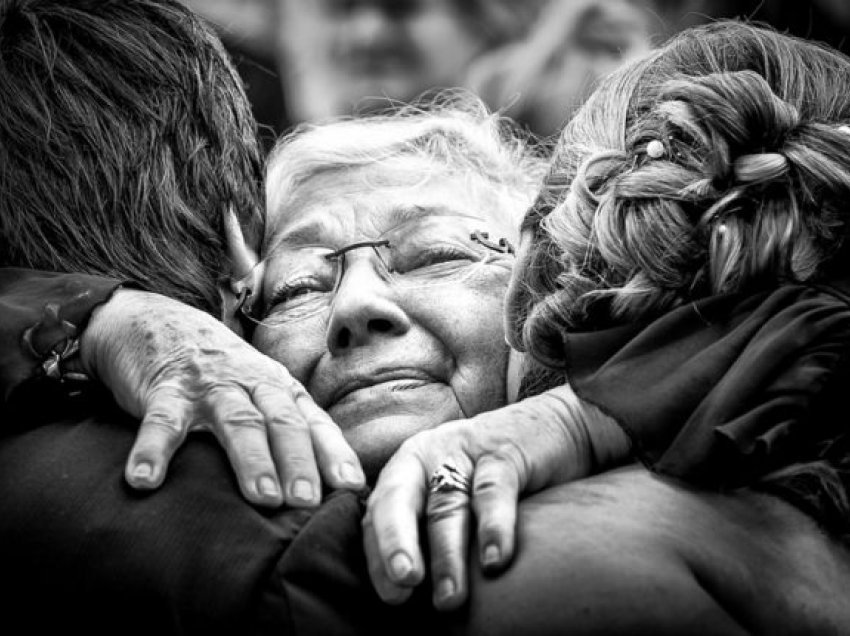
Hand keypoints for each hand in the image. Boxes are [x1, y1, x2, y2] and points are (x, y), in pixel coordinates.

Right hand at [80, 289, 364, 506]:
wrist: (159, 318)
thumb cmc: (221, 370)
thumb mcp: (259, 390)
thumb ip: (287, 428)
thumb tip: (321, 486)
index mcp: (279, 389)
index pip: (313, 422)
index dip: (334, 453)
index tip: (352, 487)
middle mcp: (252, 384)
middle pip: (282, 421)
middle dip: (299, 461)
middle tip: (308, 501)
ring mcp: (210, 386)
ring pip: (237, 421)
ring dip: (252, 459)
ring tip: (262, 498)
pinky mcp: (166, 389)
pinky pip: (162, 421)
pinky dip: (153, 450)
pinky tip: (145, 481)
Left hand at [362, 385, 627, 609]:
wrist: (554, 424)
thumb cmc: (495, 476)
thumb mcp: (455, 492)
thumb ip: (430, 529)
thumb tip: (412, 595)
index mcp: (407, 469)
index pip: (378, 514)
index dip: (378, 555)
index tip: (393, 597)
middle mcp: (427, 457)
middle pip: (399, 500)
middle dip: (395, 541)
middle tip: (403, 582)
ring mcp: (464, 452)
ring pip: (447, 505)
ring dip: (446, 555)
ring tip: (450, 598)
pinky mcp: (503, 453)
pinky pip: (493, 492)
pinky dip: (493, 527)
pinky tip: (494, 561)